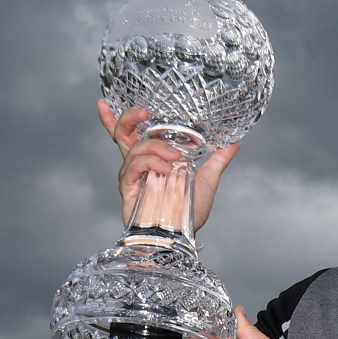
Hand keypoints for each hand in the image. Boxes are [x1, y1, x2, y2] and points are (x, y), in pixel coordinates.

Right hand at [97, 100, 240, 227]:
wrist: (182, 235)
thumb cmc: (190, 211)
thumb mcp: (208, 179)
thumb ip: (218, 159)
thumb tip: (235, 142)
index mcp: (152, 159)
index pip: (130, 134)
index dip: (113, 119)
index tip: (102, 102)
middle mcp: (139, 165)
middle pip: (122, 134)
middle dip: (128, 118)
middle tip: (143, 112)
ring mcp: (133, 176)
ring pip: (135, 148)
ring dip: (156, 147)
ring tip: (175, 157)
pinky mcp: (129, 189)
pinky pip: (134, 167)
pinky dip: (150, 163)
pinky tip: (165, 168)